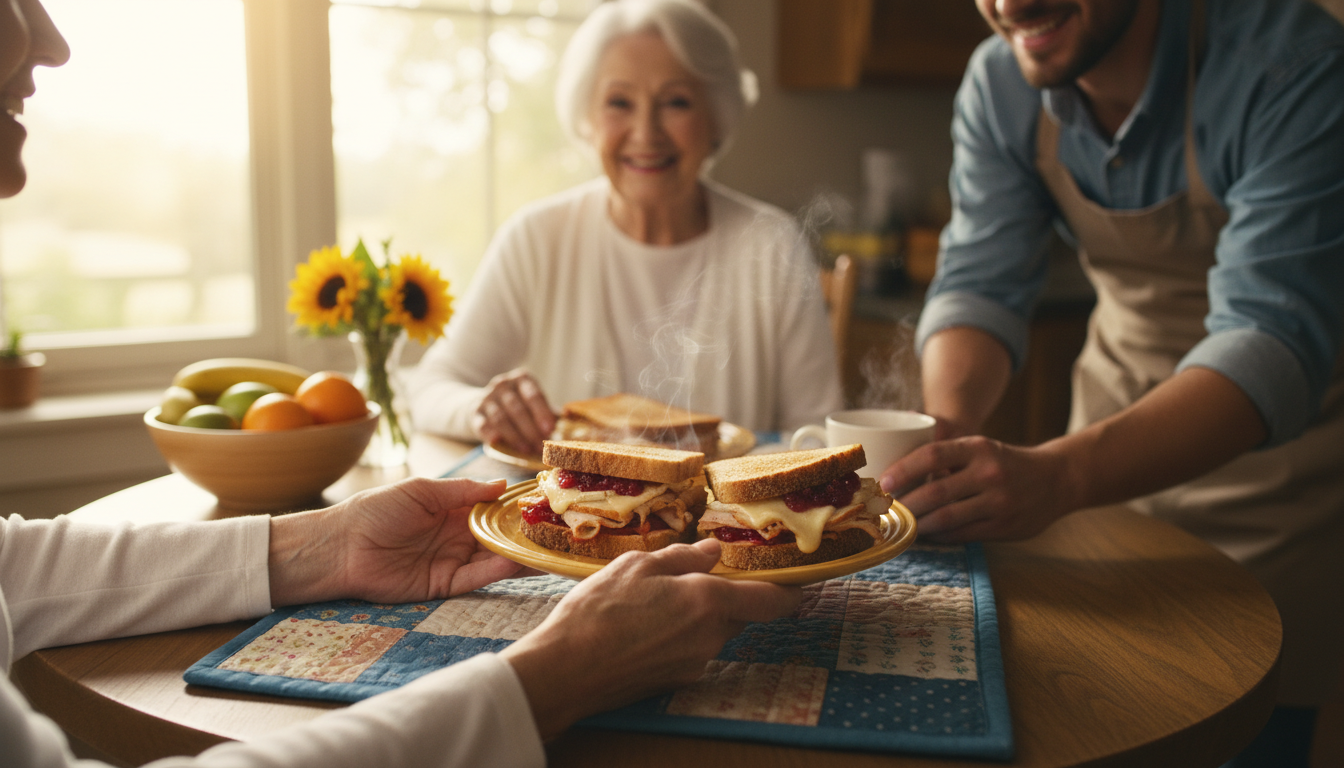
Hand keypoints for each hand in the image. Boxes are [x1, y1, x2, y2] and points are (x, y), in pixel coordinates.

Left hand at [269, 477, 532, 605]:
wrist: (341, 549)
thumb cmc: (375, 511)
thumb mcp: (421, 491)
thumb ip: (462, 491)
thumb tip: (502, 484)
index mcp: (451, 508)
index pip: (493, 506)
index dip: (517, 505)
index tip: (546, 500)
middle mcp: (456, 534)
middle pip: (500, 534)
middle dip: (527, 532)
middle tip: (561, 529)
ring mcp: (452, 560)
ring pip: (495, 557)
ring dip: (521, 553)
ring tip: (551, 548)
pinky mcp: (444, 585)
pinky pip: (478, 578)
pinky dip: (500, 570)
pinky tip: (521, 561)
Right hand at [471, 368, 555, 455]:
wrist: (480, 406)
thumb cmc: (516, 408)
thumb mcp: (532, 404)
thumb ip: (549, 413)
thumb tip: (572, 425)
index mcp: (522, 379)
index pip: (533, 395)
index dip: (542, 412)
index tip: (550, 429)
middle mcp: (503, 384)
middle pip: (518, 408)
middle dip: (531, 429)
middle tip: (541, 446)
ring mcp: (487, 397)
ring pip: (501, 417)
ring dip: (515, 436)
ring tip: (527, 449)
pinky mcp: (474, 412)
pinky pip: (483, 424)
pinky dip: (490, 433)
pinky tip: (497, 442)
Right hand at [500, 538, 801, 739]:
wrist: (567, 670)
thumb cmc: (599, 611)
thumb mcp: (637, 565)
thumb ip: (682, 557)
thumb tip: (714, 551)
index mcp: (709, 602)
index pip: (771, 600)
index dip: (790, 590)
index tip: (801, 580)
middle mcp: (711, 637)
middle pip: (737, 612)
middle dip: (724, 594)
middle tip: (693, 575)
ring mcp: (694, 663)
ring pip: (710, 630)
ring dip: (694, 614)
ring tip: (651, 600)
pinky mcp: (675, 681)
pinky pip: (689, 649)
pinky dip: (675, 634)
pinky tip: (641, 625)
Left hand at [880, 436, 1073, 542]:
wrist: (1057, 478)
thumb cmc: (1005, 462)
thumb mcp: (980, 447)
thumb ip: (947, 455)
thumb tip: (898, 466)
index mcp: (978, 447)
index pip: (932, 455)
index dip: (903, 469)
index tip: (884, 482)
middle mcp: (988, 473)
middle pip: (935, 492)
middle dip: (906, 503)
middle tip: (887, 509)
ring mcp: (998, 502)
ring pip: (946, 518)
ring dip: (919, 524)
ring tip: (904, 524)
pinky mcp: (1004, 526)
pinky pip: (962, 534)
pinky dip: (940, 535)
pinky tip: (928, 533)